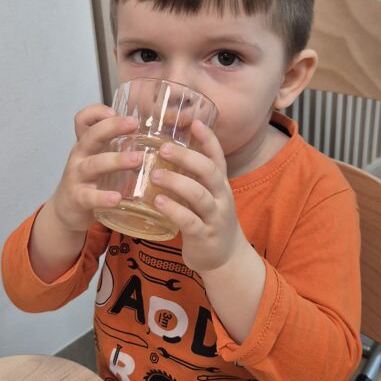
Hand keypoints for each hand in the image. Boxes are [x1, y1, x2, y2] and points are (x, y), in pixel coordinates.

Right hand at [48, 104, 139, 233]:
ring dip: (116, 160)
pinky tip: (117, 198)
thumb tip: (156, 140)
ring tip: (137, 159)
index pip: (83, 120)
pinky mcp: (77, 198)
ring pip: (94, 164)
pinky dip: (103, 197)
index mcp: (86, 145)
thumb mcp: (100, 161)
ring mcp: (77, 177)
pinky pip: (90, 196)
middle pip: (91, 135)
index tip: (115, 111)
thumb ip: (119, 149)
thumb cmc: (90, 183)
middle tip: (134, 124)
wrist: (67, 212)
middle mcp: (80, 157)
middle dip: (112, 127)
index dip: (96, 112)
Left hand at [150, 121, 246, 273]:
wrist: (225, 258)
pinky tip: (157, 203)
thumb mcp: (207, 194)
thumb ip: (192, 176)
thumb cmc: (208, 219)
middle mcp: (221, 197)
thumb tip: (164, 149)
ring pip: (199, 195)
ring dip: (176, 183)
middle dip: (188, 158)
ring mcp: (214, 217)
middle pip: (209, 171)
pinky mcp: (204, 236)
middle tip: (164, 148)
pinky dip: (174, 210)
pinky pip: (190, 221)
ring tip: (154, 175)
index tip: (194, 122)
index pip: (217, 156)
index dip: (208, 138)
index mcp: (220, 183)